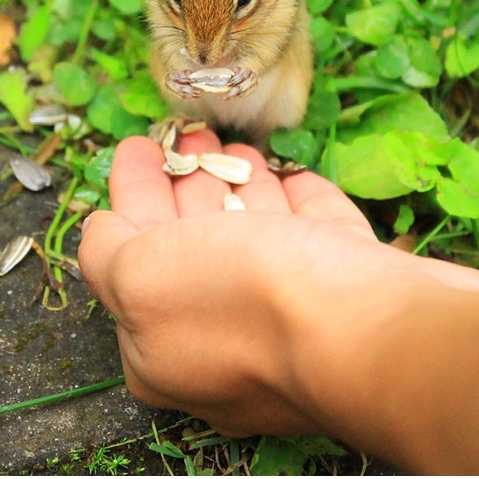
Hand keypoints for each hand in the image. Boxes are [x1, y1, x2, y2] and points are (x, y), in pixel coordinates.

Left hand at [78, 130, 478, 436]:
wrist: (376, 335)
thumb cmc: (249, 304)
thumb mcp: (142, 276)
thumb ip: (108, 254)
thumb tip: (102, 232)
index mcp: (163, 347)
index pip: (132, 259)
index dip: (130, 195)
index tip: (138, 144)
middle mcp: (225, 341)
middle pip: (196, 247)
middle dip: (189, 183)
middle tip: (193, 131)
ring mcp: (295, 322)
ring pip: (258, 242)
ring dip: (241, 189)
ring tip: (237, 147)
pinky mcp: (352, 297)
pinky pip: (317, 241)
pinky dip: (299, 205)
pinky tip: (291, 176)